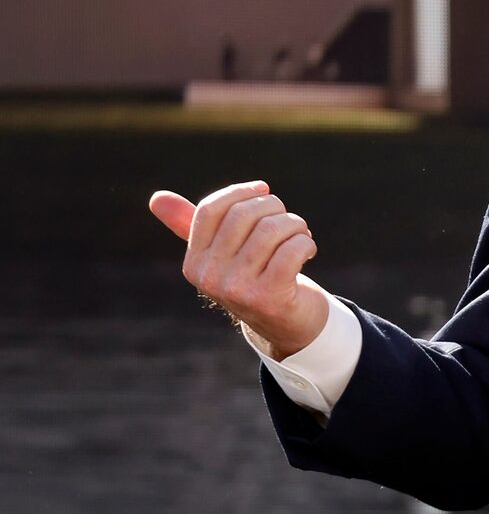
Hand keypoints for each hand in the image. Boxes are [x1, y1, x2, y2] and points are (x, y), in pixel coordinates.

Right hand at [148, 181, 330, 359]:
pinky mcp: (268, 297)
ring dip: (295, 225)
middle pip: (243, 216)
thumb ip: (192, 225)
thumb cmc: (254, 277)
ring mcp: (237, 289)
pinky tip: (308, 250)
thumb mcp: (222, 253)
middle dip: (274, 207)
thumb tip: (156, 197)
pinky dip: (306, 243)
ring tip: (300, 234)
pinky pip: (291, 250)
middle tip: (288, 219)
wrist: (285, 323)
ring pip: (272, 230)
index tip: (263, 190)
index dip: (240, 192)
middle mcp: (210, 277)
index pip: (210, 210)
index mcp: (194, 262)